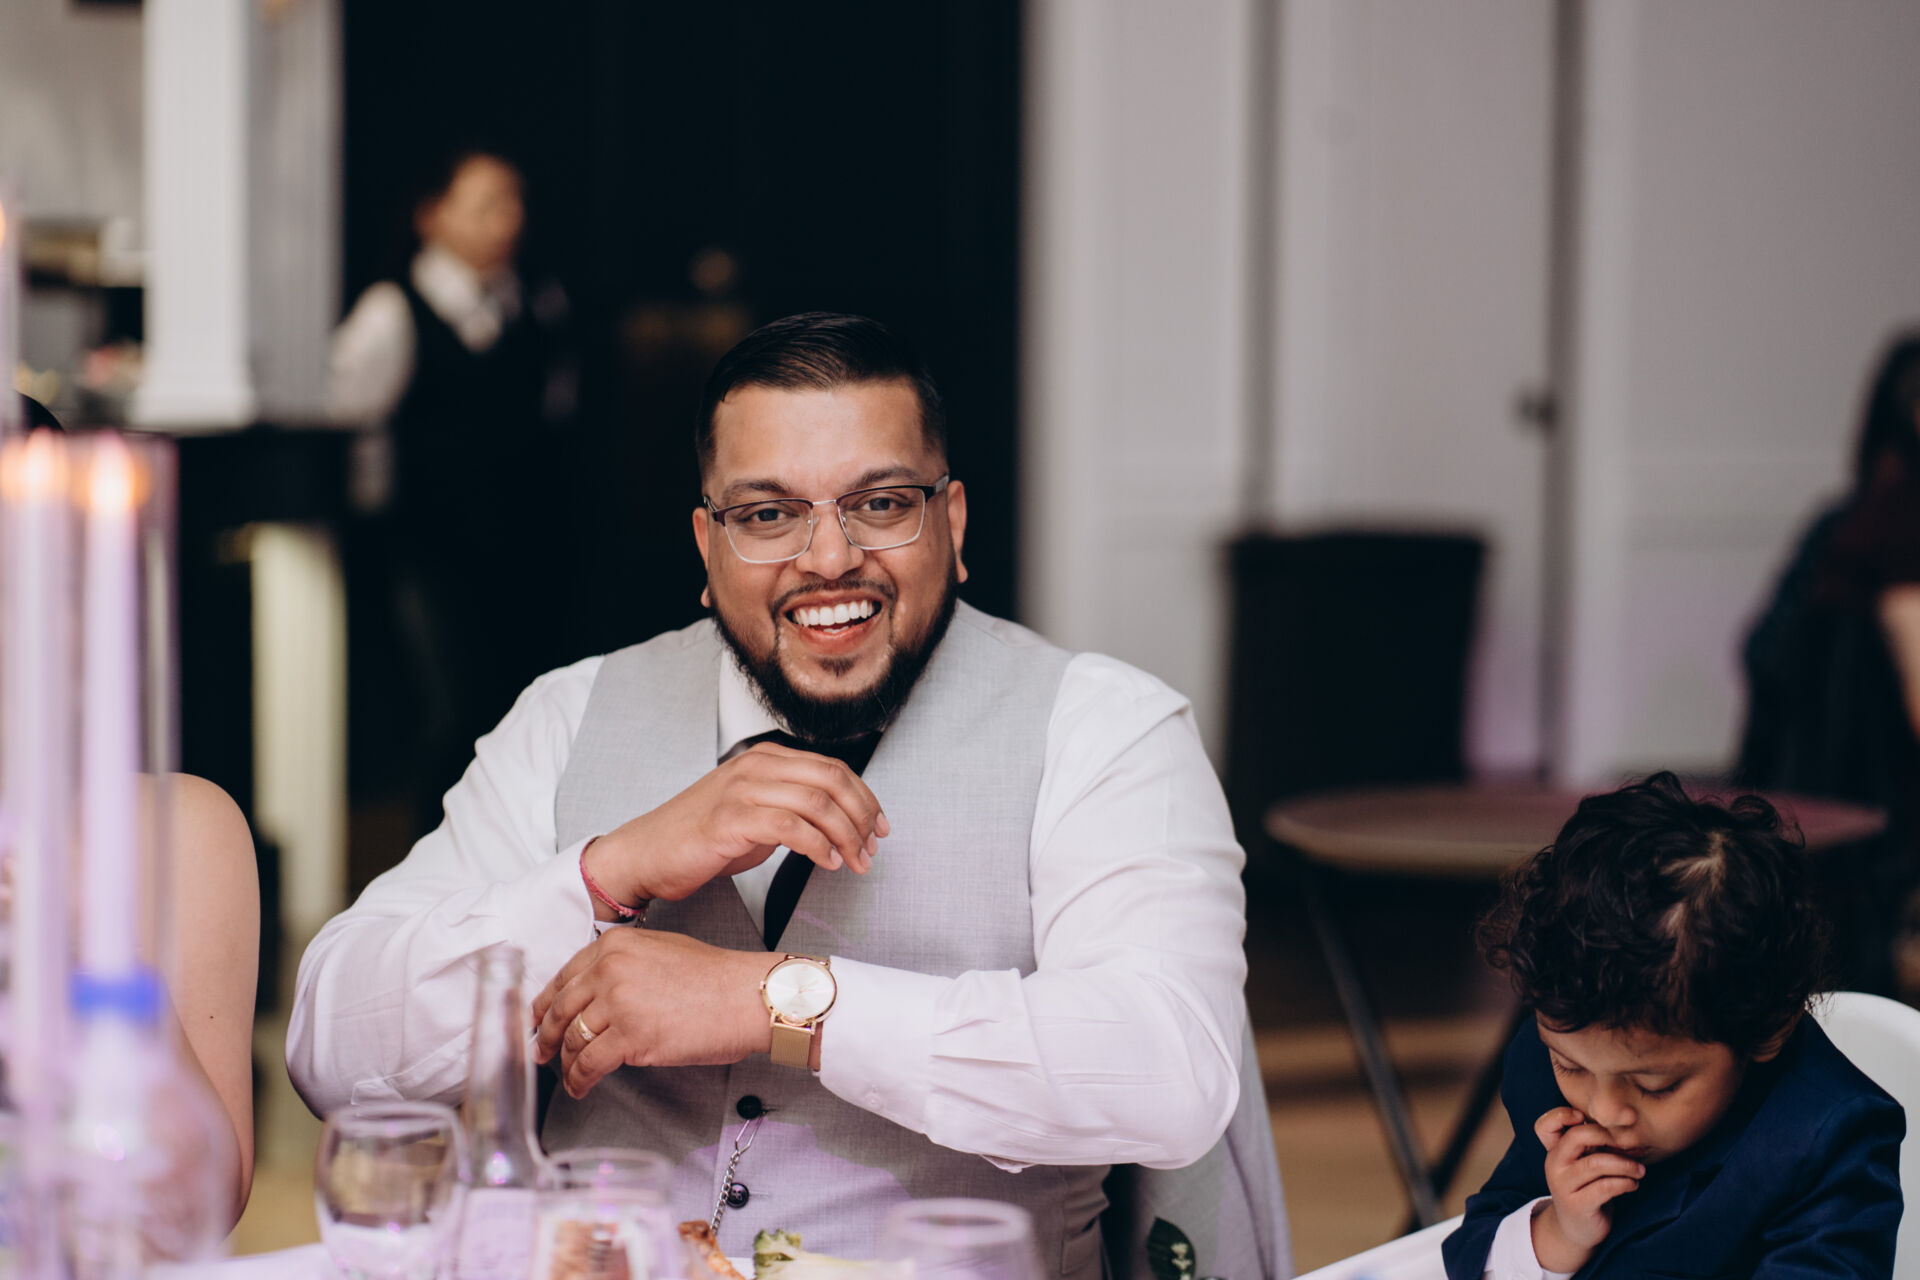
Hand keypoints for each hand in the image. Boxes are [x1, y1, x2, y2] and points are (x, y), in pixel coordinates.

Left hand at [531, 929, 773, 1098]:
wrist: (744, 997)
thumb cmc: (714, 978)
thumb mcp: (660, 951)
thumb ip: (623, 965)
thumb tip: (597, 991)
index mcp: (615, 946)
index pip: (564, 977)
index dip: (545, 1003)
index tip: (539, 1018)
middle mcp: (609, 971)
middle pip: (560, 1009)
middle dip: (547, 1036)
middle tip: (541, 1051)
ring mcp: (617, 1004)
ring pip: (573, 1041)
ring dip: (566, 1064)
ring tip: (568, 1076)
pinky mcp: (629, 1038)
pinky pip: (589, 1065)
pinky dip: (580, 1081)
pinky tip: (581, 1088)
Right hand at [583, 741, 888, 910]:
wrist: (647, 853)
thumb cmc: (702, 838)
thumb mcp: (757, 812)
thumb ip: (794, 808)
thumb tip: (842, 822)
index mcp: (767, 759)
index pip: (834, 769)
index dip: (866, 798)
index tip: (880, 828)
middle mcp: (757, 766)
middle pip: (833, 780)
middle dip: (862, 817)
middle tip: (871, 849)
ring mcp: (743, 789)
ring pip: (818, 803)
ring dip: (846, 836)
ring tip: (855, 862)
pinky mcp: (731, 818)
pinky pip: (791, 827)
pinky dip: (819, 847)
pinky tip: (827, 863)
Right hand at [1530, 1107, 1645, 1271]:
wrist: (1578, 1230)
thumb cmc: (1587, 1190)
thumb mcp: (1584, 1165)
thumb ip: (1593, 1146)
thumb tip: (1626, 1128)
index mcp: (1554, 1152)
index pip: (1545, 1125)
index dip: (1561, 1115)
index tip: (1586, 1118)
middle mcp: (1554, 1165)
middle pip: (1576, 1137)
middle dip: (1609, 1136)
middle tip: (1632, 1144)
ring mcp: (1563, 1186)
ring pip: (1596, 1163)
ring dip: (1625, 1164)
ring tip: (1640, 1170)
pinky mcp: (1577, 1205)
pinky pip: (1605, 1187)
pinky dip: (1625, 1183)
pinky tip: (1633, 1184)